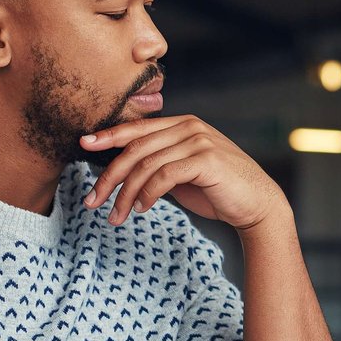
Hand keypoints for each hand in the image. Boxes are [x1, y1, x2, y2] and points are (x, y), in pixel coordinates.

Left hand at [81, 115, 285, 230]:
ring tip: (115, 216)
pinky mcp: (206, 160)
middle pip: (135, 148)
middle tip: (92, 201)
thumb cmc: (218, 191)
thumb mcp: (183, 172)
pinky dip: (147, 194)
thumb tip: (122, 170)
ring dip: (125, 194)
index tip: (83, 144)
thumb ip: (159, 164)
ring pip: (146, 165)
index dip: (108, 135)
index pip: (138, 129)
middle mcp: (190, 127)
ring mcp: (199, 141)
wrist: (257, 205)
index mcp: (183, 124)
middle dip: (109, 176)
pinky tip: (141, 209)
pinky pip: (163, 176)